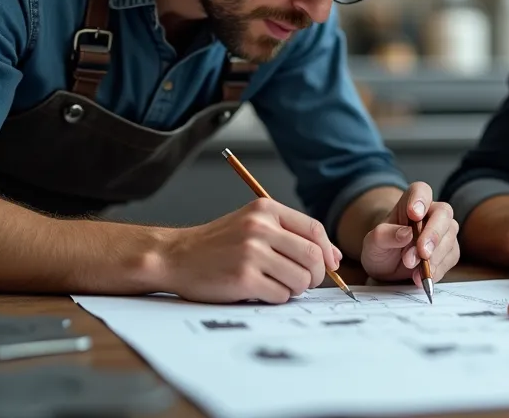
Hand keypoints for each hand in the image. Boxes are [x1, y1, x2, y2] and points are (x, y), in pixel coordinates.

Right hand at [160, 197, 341, 303]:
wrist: (175, 256)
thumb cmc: (217, 244)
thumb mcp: (252, 224)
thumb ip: (289, 234)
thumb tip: (333, 257)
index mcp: (265, 210)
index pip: (314, 230)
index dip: (327, 251)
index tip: (329, 265)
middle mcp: (260, 228)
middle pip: (313, 257)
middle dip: (316, 275)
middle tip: (304, 281)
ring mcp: (251, 253)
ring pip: (300, 279)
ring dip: (295, 289)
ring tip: (277, 285)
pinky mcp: (243, 278)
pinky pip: (280, 295)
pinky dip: (277, 298)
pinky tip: (260, 291)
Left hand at [360, 182, 459, 285]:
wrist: (386, 266)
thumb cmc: (381, 247)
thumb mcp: (373, 243)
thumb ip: (384, 235)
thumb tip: (405, 233)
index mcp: (410, 203)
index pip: (421, 191)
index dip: (420, 200)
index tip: (414, 214)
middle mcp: (431, 214)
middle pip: (443, 214)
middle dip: (433, 234)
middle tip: (422, 252)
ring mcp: (442, 232)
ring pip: (449, 237)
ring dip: (433, 257)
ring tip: (413, 269)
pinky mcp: (449, 251)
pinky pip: (450, 258)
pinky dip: (437, 269)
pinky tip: (421, 276)